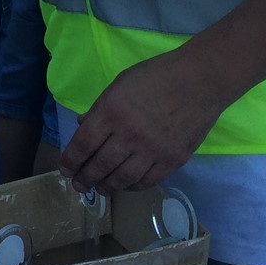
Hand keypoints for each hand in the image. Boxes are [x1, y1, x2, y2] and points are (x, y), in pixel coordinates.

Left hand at [58, 45, 227, 192]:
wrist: (200, 81)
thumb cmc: (156, 76)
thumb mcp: (120, 83)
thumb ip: (100, 107)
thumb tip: (81, 126)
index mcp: (112, 111)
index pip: (84, 143)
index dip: (71, 160)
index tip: (65, 170)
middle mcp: (129, 134)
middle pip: (100, 165)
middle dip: (85, 178)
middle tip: (78, 185)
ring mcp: (152, 150)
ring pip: (122, 178)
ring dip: (106, 186)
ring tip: (99, 189)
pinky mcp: (172, 160)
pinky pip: (147, 181)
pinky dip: (132, 186)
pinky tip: (125, 185)